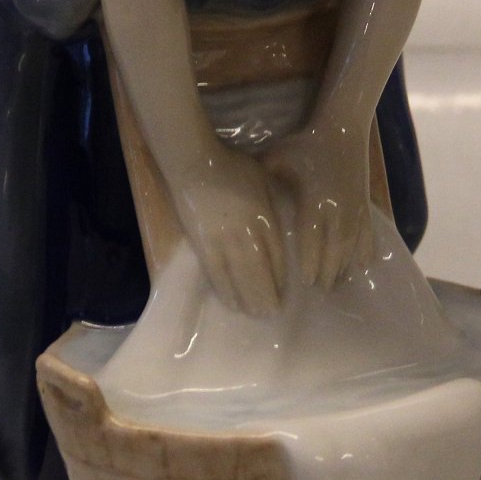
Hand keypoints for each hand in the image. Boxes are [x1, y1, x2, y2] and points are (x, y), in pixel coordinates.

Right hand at [172, 146, 286, 315]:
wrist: (194, 165)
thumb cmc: (233, 168)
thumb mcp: (264, 181)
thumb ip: (274, 205)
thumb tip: (283, 227)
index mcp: (263, 217)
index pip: (276, 255)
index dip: (281, 278)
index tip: (286, 293)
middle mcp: (245, 233)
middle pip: (259, 272)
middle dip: (267, 296)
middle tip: (273, 314)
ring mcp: (221, 241)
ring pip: (238, 278)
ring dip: (248, 299)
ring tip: (256, 315)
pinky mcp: (202, 246)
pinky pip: (216, 275)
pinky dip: (225, 292)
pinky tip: (231, 303)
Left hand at [266, 124, 374, 288]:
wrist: (343, 127)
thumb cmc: (305, 143)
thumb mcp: (278, 157)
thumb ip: (263, 177)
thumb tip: (241, 197)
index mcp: (314, 199)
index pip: (312, 239)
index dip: (310, 262)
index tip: (305, 282)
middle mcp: (337, 207)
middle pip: (335, 249)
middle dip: (328, 272)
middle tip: (319, 290)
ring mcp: (355, 207)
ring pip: (352, 245)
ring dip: (345, 267)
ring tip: (337, 284)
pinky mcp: (366, 204)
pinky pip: (369, 233)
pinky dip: (366, 251)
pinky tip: (363, 266)